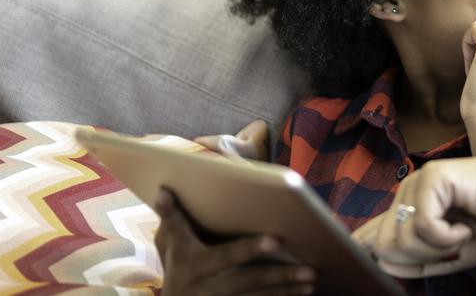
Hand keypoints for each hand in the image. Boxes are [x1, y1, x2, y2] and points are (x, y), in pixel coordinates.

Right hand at [154, 188, 315, 295]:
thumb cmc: (178, 266)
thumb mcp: (171, 243)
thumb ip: (172, 218)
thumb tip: (164, 190)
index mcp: (199, 264)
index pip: (228, 254)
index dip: (251, 249)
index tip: (276, 241)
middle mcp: (211, 287)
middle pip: (250, 280)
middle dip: (279, 275)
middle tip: (309, 270)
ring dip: (286, 288)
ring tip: (311, 279)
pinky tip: (304, 293)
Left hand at [351, 157, 475, 276]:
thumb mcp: (452, 252)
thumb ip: (418, 261)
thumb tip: (382, 263)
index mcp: (411, 207)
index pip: (376, 227)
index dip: (362, 243)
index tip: (351, 249)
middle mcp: (408, 192)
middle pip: (386, 244)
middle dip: (419, 256)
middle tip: (450, 246)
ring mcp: (416, 183)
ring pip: (404, 238)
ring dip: (437, 247)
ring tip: (460, 233)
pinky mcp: (429, 179)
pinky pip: (423, 226)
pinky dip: (447, 236)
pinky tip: (463, 225)